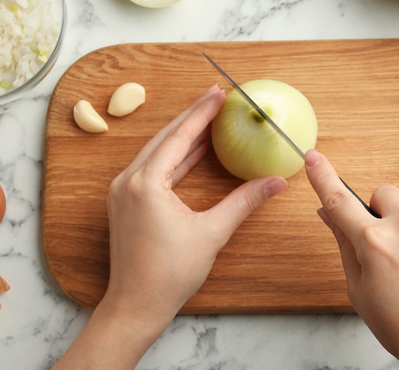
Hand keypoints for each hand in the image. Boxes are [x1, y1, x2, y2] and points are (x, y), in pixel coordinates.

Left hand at [54, 86, 286, 368]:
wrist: (136, 305)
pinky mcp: (125, 202)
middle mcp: (129, 181)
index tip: (219, 94)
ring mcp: (123, 191)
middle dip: (192, 117)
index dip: (202, 114)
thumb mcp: (212, 233)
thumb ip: (243, 202)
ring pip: (156, 151)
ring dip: (182, 135)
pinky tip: (191, 152)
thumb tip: (275, 182)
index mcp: (146, 183)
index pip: (179, 137)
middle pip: (165, 137)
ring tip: (207, 120)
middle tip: (215, 98)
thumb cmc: (169, 274)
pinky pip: (151, 168)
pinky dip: (173, 157)